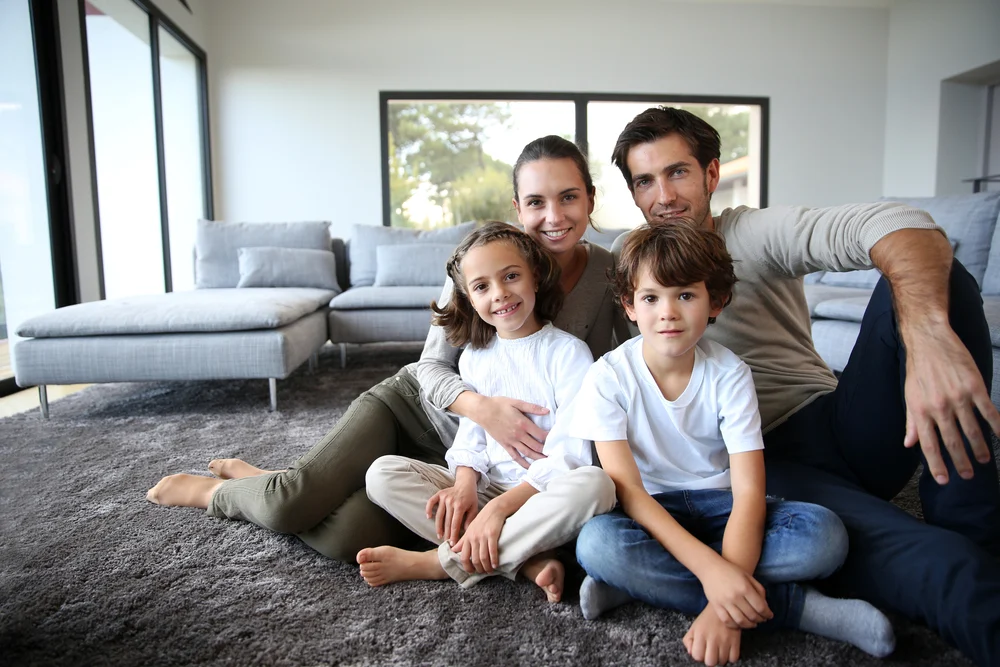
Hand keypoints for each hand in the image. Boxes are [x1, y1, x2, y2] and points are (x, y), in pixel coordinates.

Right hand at [425, 480, 478, 544]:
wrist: (466, 483)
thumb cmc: (471, 497)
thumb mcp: (474, 508)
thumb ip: (470, 519)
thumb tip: (465, 532)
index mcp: (460, 506)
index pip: (455, 524)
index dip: (453, 534)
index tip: (452, 543)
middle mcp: (451, 502)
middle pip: (447, 521)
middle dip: (446, 533)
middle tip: (446, 542)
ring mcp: (444, 497)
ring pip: (439, 515)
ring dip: (438, 526)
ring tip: (439, 535)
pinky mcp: (439, 494)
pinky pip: (431, 501)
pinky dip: (428, 509)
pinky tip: (428, 517)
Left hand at [451, 501, 506, 573]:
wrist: (494, 509)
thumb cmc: (482, 520)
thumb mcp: (470, 529)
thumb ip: (463, 541)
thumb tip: (454, 550)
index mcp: (467, 538)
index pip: (464, 557)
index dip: (467, 567)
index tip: (472, 572)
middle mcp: (473, 538)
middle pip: (474, 559)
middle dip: (479, 569)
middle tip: (483, 572)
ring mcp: (483, 536)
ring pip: (483, 557)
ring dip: (487, 567)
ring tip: (490, 570)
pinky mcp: (492, 534)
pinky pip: (492, 551)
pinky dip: (494, 560)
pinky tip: (496, 565)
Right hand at [476, 396, 549, 468]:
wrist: (483, 411)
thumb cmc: (499, 405)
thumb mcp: (516, 402)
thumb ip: (532, 407)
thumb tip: (547, 411)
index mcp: (523, 423)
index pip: (541, 434)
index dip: (550, 438)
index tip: (556, 439)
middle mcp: (519, 435)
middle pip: (536, 446)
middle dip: (546, 451)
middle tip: (555, 454)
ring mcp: (511, 441)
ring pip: (528, 453)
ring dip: (538, 459)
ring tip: (547, 462)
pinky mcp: (505, 445)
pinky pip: (515, 457)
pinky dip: (523, 463)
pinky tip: (530, 467)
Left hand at [683, 607, 740, 665]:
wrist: (723, 606)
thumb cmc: (707, 619)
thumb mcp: (694, 627)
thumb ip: (688, 641)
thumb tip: (691, 653)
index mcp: (700, 634)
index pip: (697, 656)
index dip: (698, 655)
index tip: (701, 650)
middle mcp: (713, 638)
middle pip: (710, 662)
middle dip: (709, 659)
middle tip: (711, 652)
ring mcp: (725, 640)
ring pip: (722, 662)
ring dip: (720, 658)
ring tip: (719, 649)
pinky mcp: (736, 641)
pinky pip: (734, 659)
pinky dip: (730, 657)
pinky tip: (727, 650)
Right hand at [701, 558, 771, 628]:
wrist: (711, 568)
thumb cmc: (731, 571)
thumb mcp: (748, 576)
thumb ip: (759, 590)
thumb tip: (765, 606)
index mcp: (745, 588)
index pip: (760, 607)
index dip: (767, 614)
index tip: (769, 615)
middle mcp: (735, 596)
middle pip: (752, 615)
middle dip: (760, 620)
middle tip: (762, 619)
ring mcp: (724, 602)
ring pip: (740, 621)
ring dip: (749, 625)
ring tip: (753, 623)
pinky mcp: (716, 606)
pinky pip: (727, 621)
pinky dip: (735, 625)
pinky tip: (739, 623)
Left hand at [903, 327, 999, 483]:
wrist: (929, 341)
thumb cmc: (918, 370)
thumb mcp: (909, 396)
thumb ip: (911, 422)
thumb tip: (909, 444)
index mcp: (920, 411)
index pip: (929, 446)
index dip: (937, 465)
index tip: (945, 480)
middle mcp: (939, 408)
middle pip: (952, 442)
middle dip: (961, 462)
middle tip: (969, 475)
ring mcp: (958, 398)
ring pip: (972, 430)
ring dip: (979, 448)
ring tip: (984, 460)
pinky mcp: (974, 387)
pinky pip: (988, 412)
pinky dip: (996, 426)